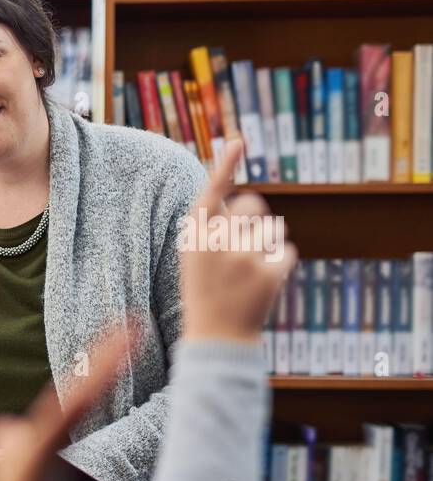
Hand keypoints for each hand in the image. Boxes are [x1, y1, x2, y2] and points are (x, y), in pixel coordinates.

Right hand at [180, 137, 297, 344]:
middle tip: (245, 245)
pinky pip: (286, 252)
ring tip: (250, 272)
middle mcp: (217, 244)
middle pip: (253, 205)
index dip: (225, 165)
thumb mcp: (198, 260)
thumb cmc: (206, 294)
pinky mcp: (269, 274)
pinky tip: (262, 283)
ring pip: (274, 228)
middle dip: (256, 218)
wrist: (216, 340)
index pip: (212, 194)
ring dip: (268, 244)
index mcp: (194, 239)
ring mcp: (244, 259)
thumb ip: (214, 229)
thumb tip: (244, 198)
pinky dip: (279, 265)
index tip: (239, 140)